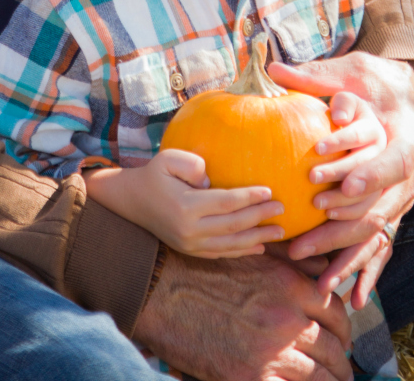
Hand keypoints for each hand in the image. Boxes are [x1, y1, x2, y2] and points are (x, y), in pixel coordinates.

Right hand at [85, 149, 283, 257]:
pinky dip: (241, 251)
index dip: (249, 198)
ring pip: (230, 244)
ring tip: (279, 232)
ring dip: (257, 239)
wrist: (131, 200)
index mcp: (186, 206)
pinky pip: (220, 254)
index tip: (269, 191)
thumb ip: (192, 165)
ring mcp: (189, 245)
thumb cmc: (154, 174)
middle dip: (260, 218)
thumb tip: (211, 180)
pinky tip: (259, 247)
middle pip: (233, 226)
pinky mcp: (189, 251)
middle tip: (282, 209)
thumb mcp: (168, 158)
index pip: (225, 203)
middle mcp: (189, 230)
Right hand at [133, 250, 352, 380]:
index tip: (339, 339)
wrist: (165, 290)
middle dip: (340, 360)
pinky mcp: (252, 377)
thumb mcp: (254, 254)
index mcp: (292, 286)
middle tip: (340, 369)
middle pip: (333, 346)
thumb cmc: (206, 267)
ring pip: (320, 374)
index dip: (342, 330)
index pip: (336, 313)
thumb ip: (292, 261)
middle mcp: (289, 318)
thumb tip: (323, 266)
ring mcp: (272, 350)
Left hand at [271, 54, 413, 298]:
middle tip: (302, 245)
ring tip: (320, 282)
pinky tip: (355, 298)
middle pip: (377, 209)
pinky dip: (370, 272)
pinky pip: (383, 246)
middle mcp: (411, 178)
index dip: (365, 177)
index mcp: (407, 142)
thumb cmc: (382, 83)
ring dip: (347, 258)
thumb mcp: (356, 72)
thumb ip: (318, 76)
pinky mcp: (395, 210)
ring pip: (376, 234)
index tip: (337, 190)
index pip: (389, 164)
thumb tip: (272, 68)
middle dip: (340, 229)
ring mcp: (404, 198)